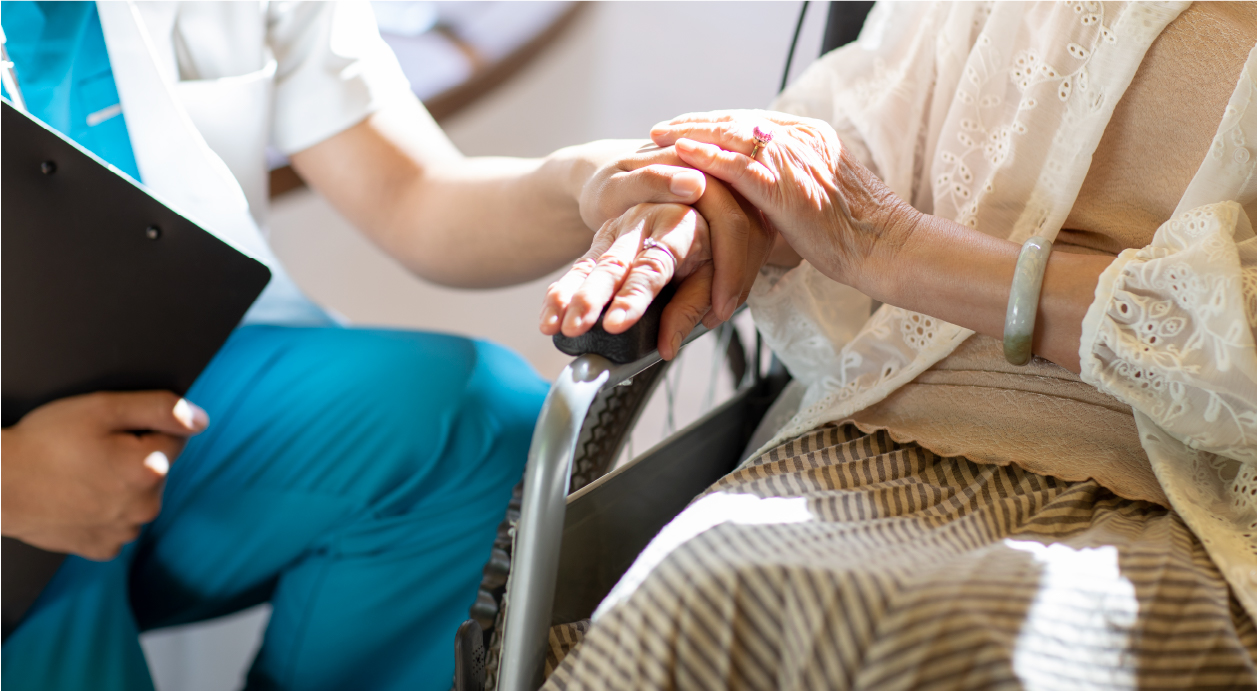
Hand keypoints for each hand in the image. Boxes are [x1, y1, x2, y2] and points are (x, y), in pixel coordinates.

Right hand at [1, 392, 208, 559]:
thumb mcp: (103, 408)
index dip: (141, 427)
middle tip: (90, 451)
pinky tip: (78, 498)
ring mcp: (124, 532)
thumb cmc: (44, 443)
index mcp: (151, 470)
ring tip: (80, 475)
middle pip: (157, 468)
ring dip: (120, 484)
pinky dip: (104, 510)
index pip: (172, 437)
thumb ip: (160, 408)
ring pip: (138, 496)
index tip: (109, 431)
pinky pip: (117, 522)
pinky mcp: (102, 549)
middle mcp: (145, 508)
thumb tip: (200, 419)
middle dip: (133, 456)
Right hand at [540, 177, 772, 358]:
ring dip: (570, 297)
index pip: (653, 269)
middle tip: (576, 327)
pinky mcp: (605, 238)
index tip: (615, 324)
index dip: (633, 298)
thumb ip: (691, 308)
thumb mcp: (717, 272)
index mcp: (680, 226)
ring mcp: (620, 229)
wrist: (712, 193)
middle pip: (614, 264)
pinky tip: (549, 317)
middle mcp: (644, 223)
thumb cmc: (720, 238)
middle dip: (591, 299)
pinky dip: (563, 292)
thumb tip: (665, 348)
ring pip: (592, 264)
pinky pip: (581, 266)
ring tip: (555, 326)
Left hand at [650, 110, 921, 295]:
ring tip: (659, 136)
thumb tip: (756, 199)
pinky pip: (737, 165)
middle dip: (696, 122)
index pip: (753, 121)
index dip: (717, 123)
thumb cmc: (854, 236)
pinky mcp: (786, 186)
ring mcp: (795, 159)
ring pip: (732, 135)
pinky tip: (680, 154)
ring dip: (691, 133)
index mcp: (812, 137)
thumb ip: (788, 188)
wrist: (886, 248)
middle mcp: (802, 139)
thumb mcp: (817, 199)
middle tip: (662, 127)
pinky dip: (706, 157)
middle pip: (737, 120)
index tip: (687, 127)